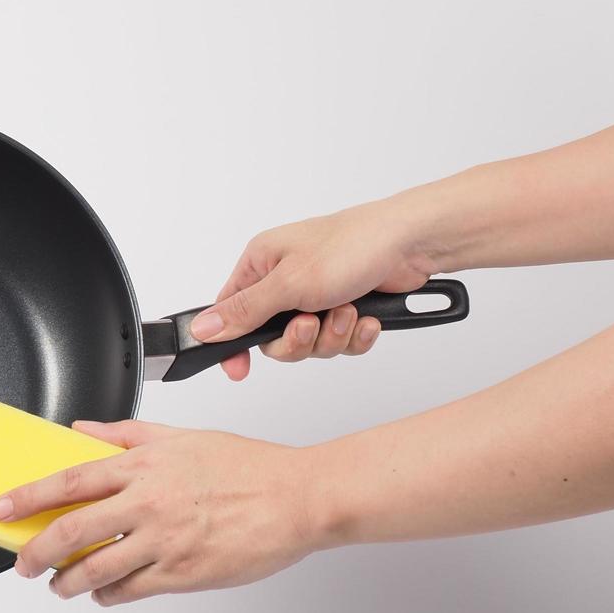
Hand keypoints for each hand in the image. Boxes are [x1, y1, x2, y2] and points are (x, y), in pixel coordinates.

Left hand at [0, 420, 328, 604]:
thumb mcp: (182, 437)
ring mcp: (165, 541)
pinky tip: (103, 591)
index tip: (0, 509)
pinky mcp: (183, 573)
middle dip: (36, 551)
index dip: (27, 497)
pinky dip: (107, 594)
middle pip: (72, 531)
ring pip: (96, 569)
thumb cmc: (247, 467)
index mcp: (145, 465)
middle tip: (22, 563)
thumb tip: (80, 430)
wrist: (299, 497)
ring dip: (67, 582)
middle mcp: (148, 503)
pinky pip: (130, 590)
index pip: (69, 481)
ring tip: (59, 585)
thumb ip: (126, 434)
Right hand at [193, 201, 442, 380]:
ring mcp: (318, 295)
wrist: (413, 244)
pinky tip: (367, 317)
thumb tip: (201, 327)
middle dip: (298, 340)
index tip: (237, 368)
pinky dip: (355, 335)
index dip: (233, 343)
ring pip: (310, 344)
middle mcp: (286, 280)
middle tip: (311, 323)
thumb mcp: (288, 283)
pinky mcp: (348, 307)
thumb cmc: (352, 245)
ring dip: (332, 335)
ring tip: (348, 311)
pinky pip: (340, 342)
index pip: (231, 312)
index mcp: (262, 264)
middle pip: (273, 337)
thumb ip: (243, 311)